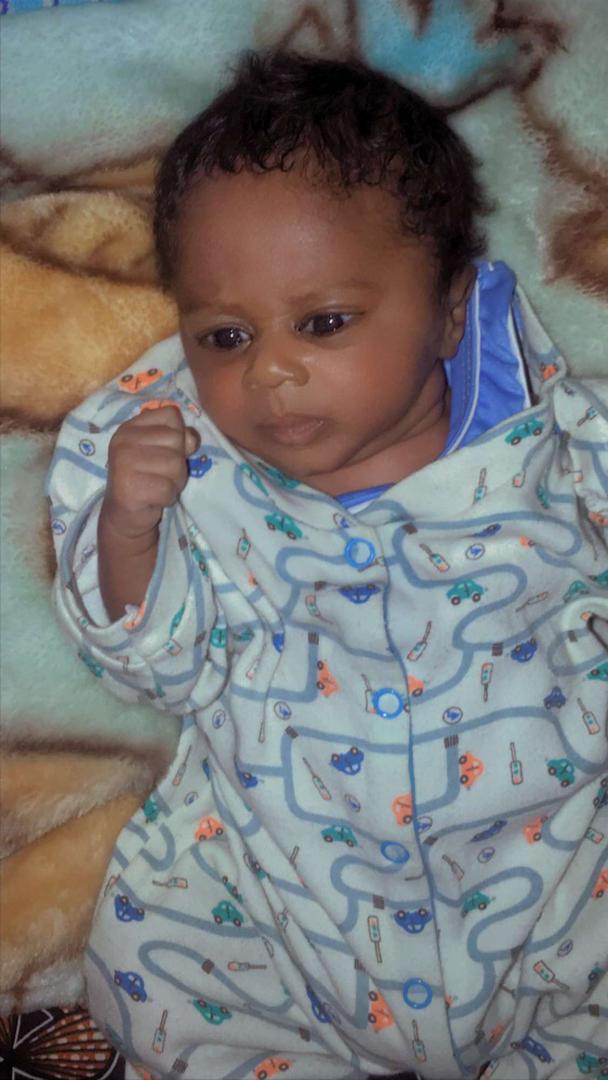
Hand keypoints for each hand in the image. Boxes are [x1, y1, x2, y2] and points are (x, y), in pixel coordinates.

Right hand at [101, 405, 198, 541]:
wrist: (125, 516)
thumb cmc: (148, 479)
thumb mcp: (163, 451)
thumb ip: (179, 438)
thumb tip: (191, 439)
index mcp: (130, 427)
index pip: (171, 414)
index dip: (178, 434)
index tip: (164, 451)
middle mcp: (123, 440)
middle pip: (177, 440)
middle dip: (178, 462)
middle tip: (161, 474)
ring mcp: (123, 463)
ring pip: (176, 464)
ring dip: (175, 481)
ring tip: (158, 486)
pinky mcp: (128, 487)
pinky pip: (168, 488)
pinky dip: (167, 497)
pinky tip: (153, 499)